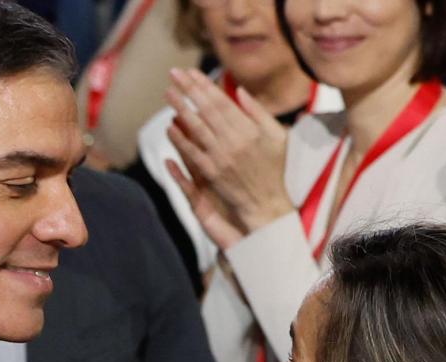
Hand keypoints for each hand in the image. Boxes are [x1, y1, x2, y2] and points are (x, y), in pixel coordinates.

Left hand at [164, 68, 294, 243]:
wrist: (269, 205)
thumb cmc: (276, 169)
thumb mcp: (278, 136)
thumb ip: (259, 112)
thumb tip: (240, 91)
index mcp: (249, 129)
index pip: (222, 101)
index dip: (205, 85)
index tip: (191, 72)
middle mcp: (234, 141)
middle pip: (206, 110)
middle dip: (188, 90)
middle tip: (173, 74)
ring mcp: (221, 157)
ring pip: (196, 128)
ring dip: (180, 108)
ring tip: (168, 92)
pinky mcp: (212, 173)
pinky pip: (192, 152)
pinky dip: (180, 139)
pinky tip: (170, 126)